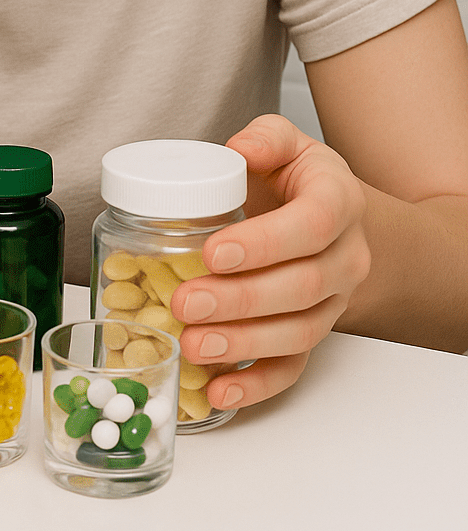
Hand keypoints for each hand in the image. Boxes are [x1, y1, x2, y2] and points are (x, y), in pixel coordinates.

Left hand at [169, 115, 371, 409]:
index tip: (213, 251)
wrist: (334, 220)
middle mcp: (345, 258)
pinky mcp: (313, 335)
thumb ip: (266, 139)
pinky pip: (293, 369)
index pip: (313, 225)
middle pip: (303, 287)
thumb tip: (240, 148)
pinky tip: (217, 392)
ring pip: (299, 333)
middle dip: (241, 300)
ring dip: (244, 344)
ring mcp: (333, 303)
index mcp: (338, 203)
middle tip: (185, 301)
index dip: (265, 243)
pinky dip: (256, 387)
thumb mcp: (287, 144)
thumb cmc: (297, 181)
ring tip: (193, 344)